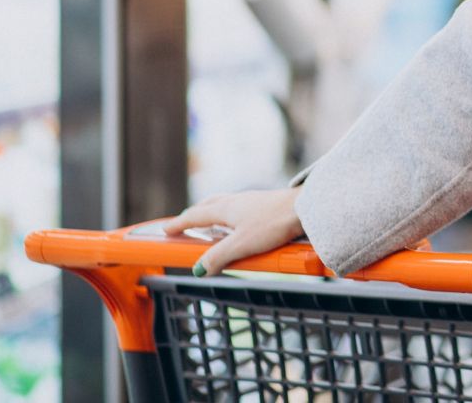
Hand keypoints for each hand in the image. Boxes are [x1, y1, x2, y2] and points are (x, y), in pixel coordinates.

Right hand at [164, 187, 304, 276]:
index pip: (195, 215)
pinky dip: (230, 216)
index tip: (166, 229)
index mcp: (225, 208)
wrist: (305, 207)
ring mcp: (252, 201)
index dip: (179, 224)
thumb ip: (219, 257)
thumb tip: (198, 270)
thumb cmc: (273, 223)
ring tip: (210, 224)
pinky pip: (240, 209)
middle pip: (209, 205)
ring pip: (225, 205)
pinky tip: (239, 224)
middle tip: (186, 223)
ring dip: (213, 213)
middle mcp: (236, 201)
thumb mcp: (241, 244)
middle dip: (195, 214)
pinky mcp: (266, 205)